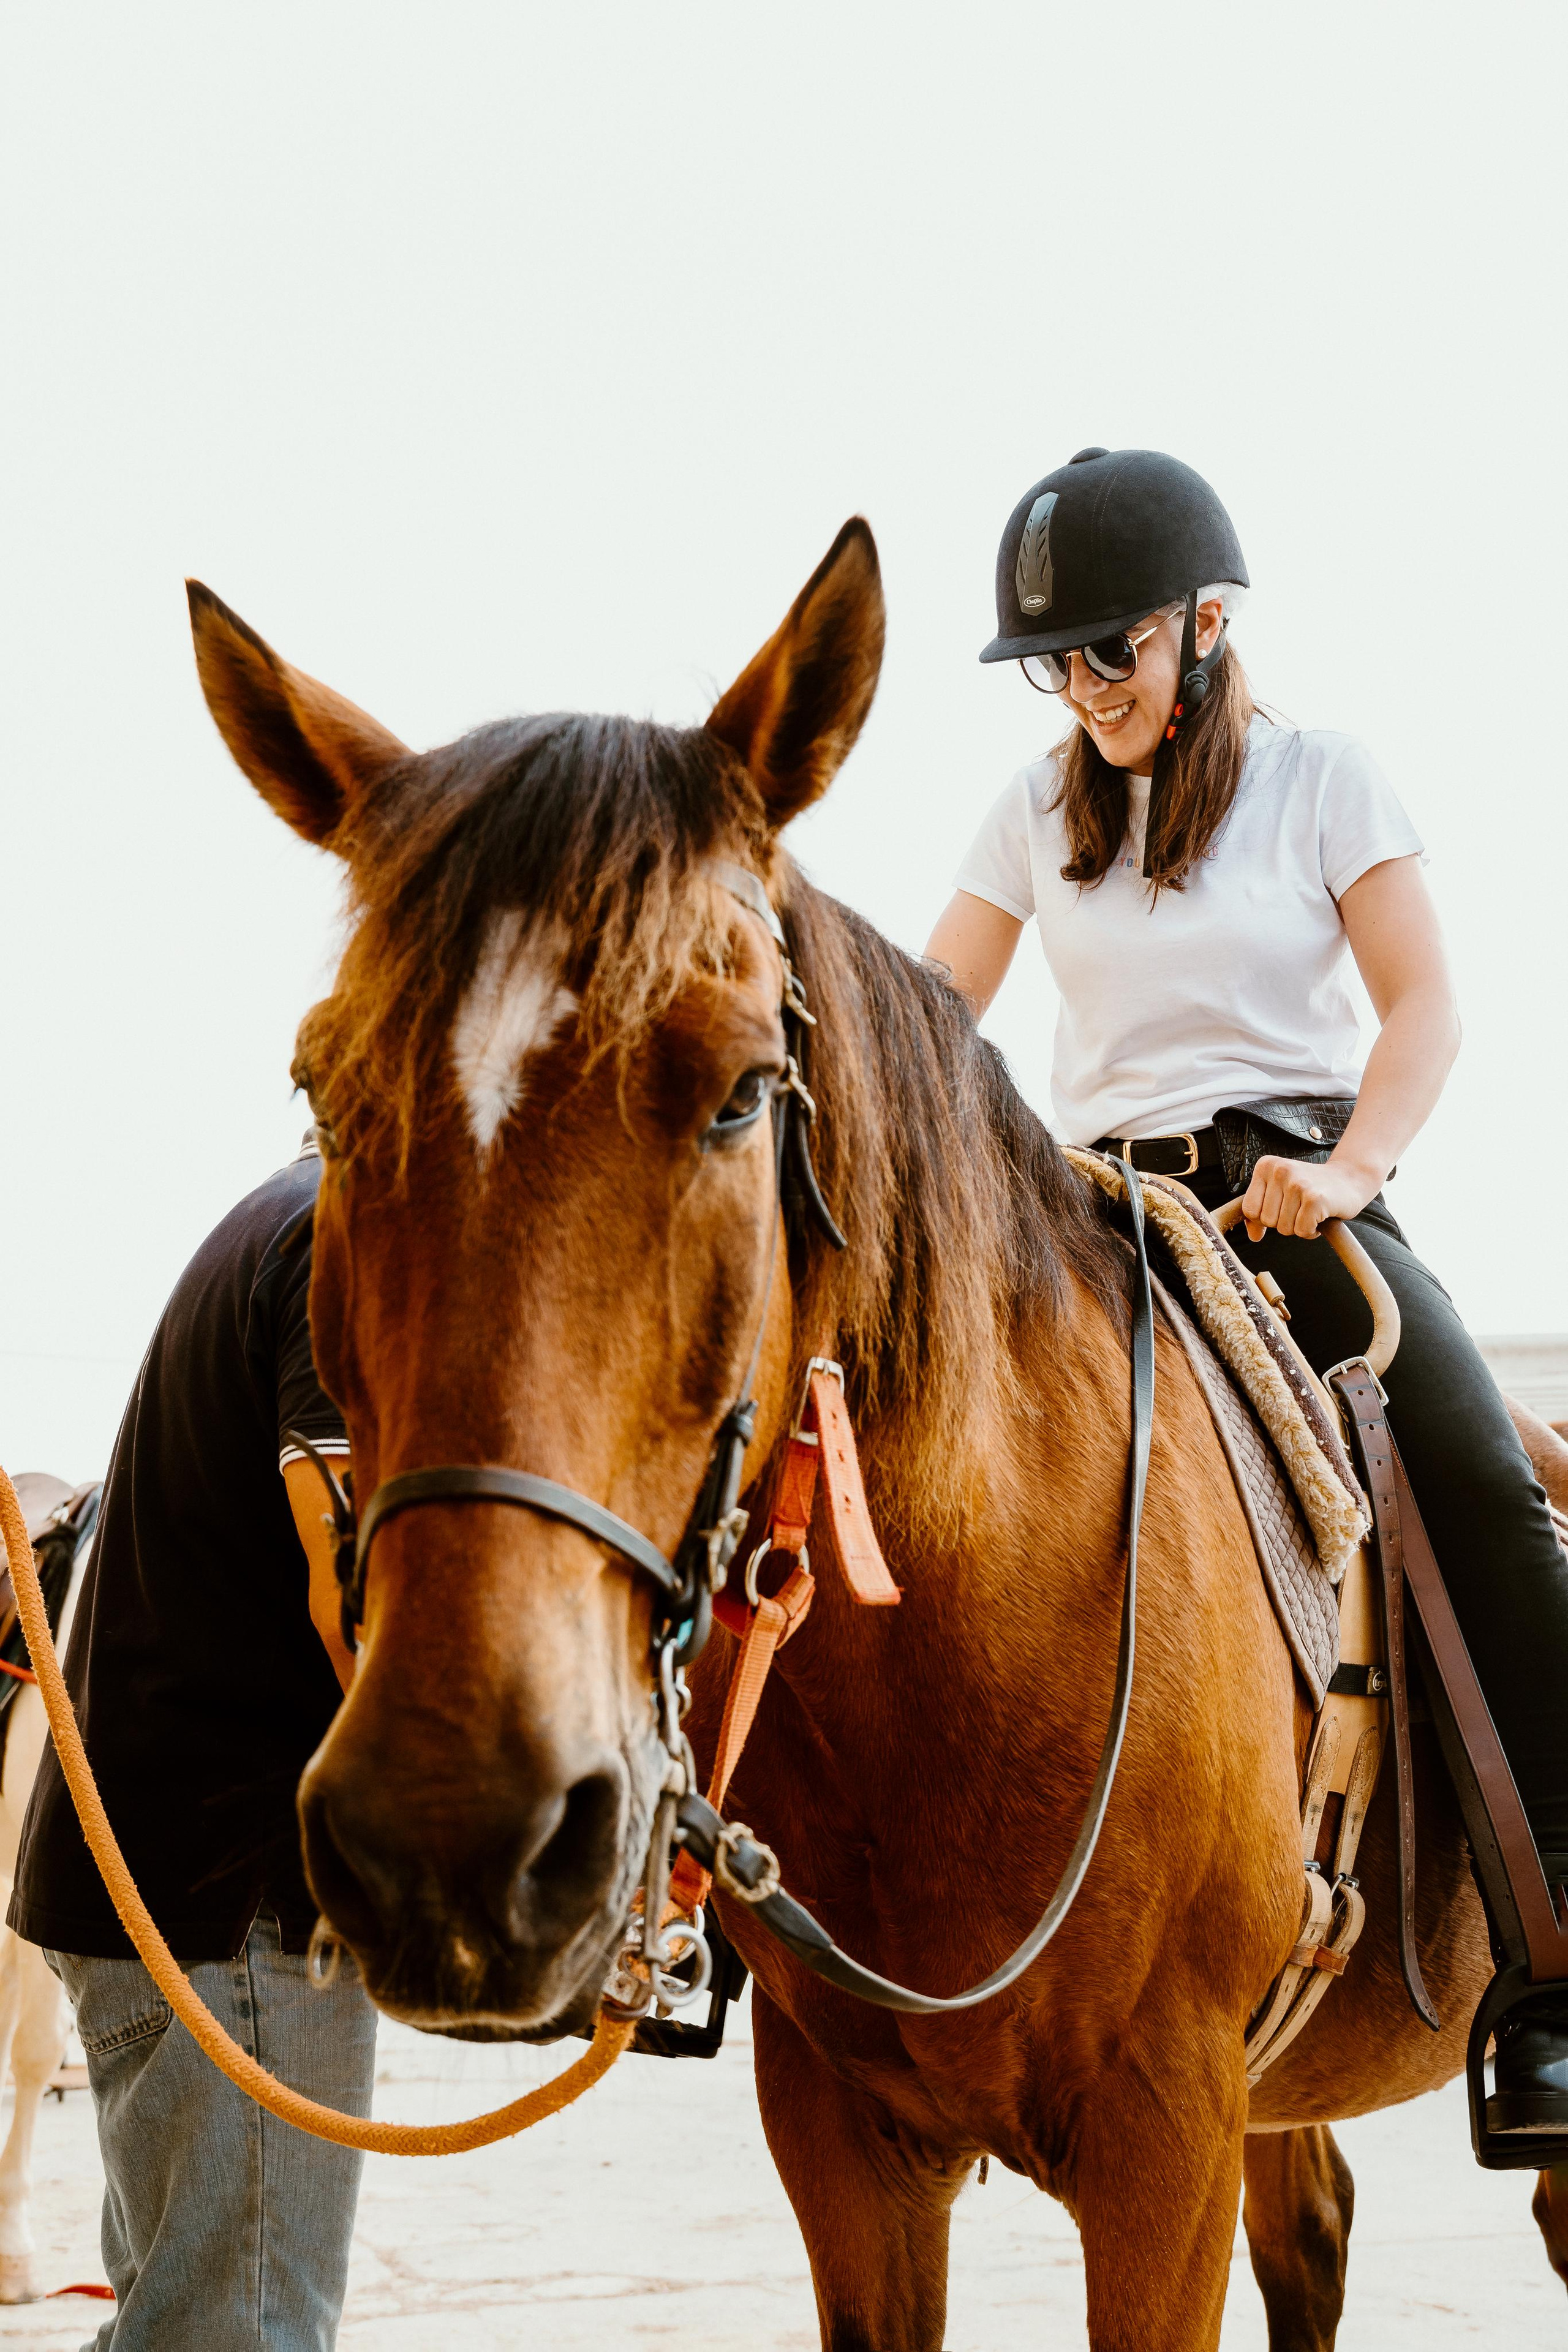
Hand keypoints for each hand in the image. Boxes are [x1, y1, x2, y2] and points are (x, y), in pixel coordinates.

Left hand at [1240, 1153, 1381, 1243]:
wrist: (1350, 1179)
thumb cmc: (1312, 1188)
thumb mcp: (1280, 1193)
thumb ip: (1259, 1213)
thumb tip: (1253, 1237)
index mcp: (1266, 1166)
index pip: (1249, 1209)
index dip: (1265, 1217)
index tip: (1282, 1207)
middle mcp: (1279, 1171)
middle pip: (1267, 1221)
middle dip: (1284, 1222)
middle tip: (1301, 1207)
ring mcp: (1298, 1184)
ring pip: (1284, 1229)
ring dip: (1299, 1226)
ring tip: (1310, 1210)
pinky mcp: (1315, 1199)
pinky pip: (1302, 1231)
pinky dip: (1311, 1231)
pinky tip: (1320, 1216)